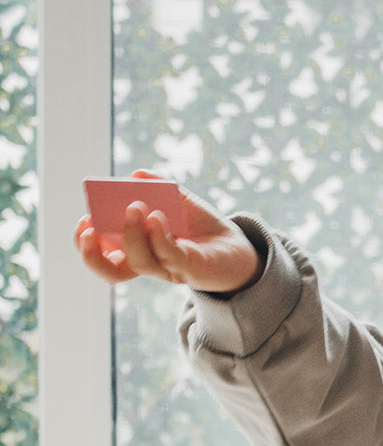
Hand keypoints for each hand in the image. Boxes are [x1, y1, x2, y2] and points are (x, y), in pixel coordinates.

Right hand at [74, 170, 264, 293]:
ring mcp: (169, 270)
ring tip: (135, 206)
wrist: (236, 247)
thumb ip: (157, 187)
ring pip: (140, 261)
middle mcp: (149, 264)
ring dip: (132, 233)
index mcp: (136, 250)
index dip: (87, 247)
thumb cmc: (200, 227)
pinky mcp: (190, 269)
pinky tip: (158, 214)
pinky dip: (159, 235)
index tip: (83, 222)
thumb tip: (137, 174)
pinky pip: (170, 255)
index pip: (104, 258)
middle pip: (113, 270)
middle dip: (95, 252)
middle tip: (91, 225)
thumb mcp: (177, 201)